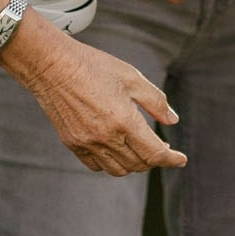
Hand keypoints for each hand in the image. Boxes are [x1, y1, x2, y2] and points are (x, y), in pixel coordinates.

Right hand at [6, 25, 186, 176]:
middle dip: (154, 160)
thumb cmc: (94, 66)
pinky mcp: (72, 144)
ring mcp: (86, 143)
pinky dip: (110, 164)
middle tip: (162, 148)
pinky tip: (116, 150)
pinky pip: (95, 165)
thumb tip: (173, 121)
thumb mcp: (132, 77)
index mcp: (123, 120)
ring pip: (117, 169)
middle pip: (138, 164)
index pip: (154, 152)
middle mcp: (105, 137)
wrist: (52, 66)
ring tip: (141, 150)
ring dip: (134, 164)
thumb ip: (156, 102)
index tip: (181, 159)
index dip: (171, 159)